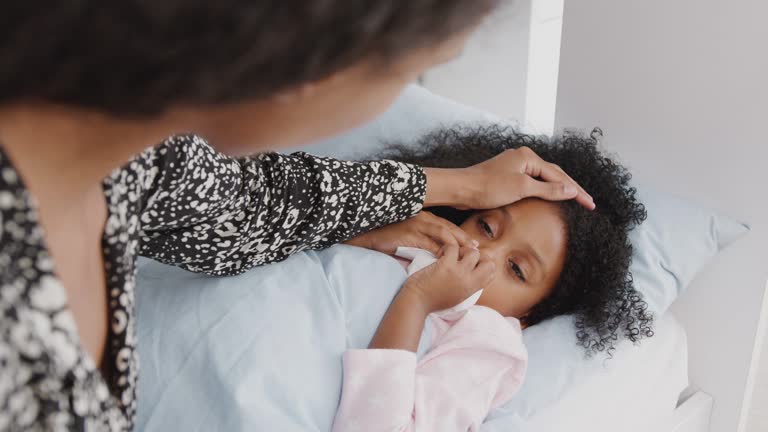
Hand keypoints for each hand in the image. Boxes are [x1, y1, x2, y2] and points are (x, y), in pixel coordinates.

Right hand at [345, 212, 474, 254]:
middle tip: (477, 249)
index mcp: (422, 216)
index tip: (472, 244)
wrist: (365, 235)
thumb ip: (422, 240)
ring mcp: (415, 224)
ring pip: (442, 233)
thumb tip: (436, 253)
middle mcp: (421, 217)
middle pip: (448, 228)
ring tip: (468, 253)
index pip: (446, 225)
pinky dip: (440, 250)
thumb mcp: (407, 235)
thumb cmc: (385, 236)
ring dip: (457, 243)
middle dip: (463, 238)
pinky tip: (449, 258)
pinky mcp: (408, 233)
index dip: (460, 234)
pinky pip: (428, 242)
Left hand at [401, 245, 494, 312]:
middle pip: (489, 262)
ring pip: (473, 252)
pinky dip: (447, 247)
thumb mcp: (457, 297)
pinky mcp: (446, 266)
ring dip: (462, 249)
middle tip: (463, 257)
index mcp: (472, 290)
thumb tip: (473, 271)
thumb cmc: (432, 300)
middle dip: (478, 255)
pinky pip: (454, 247)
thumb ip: (467, 285)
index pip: (492, 273)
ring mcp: (459, 273)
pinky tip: (440, 255)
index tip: (471, 263)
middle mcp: (469, 281)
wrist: (416, 303)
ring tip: (451, 256)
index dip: (483, 264)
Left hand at [424, 146, 594, 209]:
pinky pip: (532, 182)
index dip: (576, 190)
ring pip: (543, 178)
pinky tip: (549, 197)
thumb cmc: (487, 187)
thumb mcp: (521, 188)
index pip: (559, 175)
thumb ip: (548, 189)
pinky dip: (544, 190)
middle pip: (554, 174)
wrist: (460, 189)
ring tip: (575, 200)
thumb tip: (571, 189)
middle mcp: (522, 158)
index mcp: (528, 157)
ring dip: (559, 189)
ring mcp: (514, 166)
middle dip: (571, 188)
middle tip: (588, 203)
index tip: (591, 203)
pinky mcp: (507, 176)